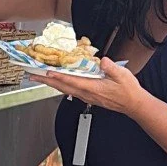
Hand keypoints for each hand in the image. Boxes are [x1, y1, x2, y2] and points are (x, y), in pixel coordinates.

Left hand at [30, 57, 147, 116]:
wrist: (133, 104)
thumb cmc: (128, 91)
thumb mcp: (122, 75)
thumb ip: (111, 68)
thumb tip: (102, 61)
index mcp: (93, 88)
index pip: (71, 81)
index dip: (58, 76)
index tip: (47, 72)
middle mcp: (87, 93)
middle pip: (62, 86)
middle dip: (47, 81)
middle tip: (33, 75)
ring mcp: (86, 96)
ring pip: (64, 89)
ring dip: (51, 84)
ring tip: (40, 78)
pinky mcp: (88, 96)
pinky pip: (70, 90)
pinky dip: (61, 85)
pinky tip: (57, 82)